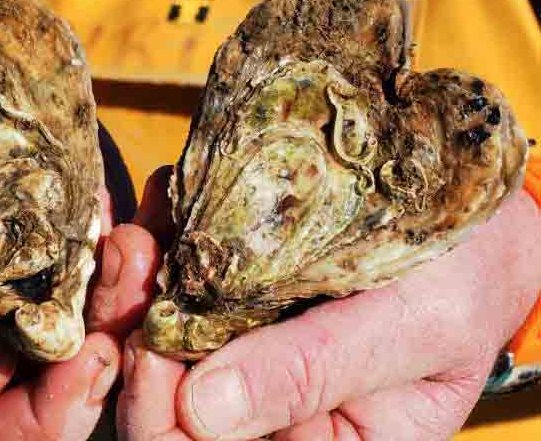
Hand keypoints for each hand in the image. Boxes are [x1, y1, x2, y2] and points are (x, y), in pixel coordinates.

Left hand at [116, 167, 540, 440]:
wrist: (479, 228)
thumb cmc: (466, 285)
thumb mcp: (410, 329)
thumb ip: (314, 372)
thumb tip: (202, 413)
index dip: (156, 410)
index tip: (147, 341)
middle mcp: (262, 407)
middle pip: (159, 397)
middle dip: (131, 329)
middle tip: (134, 252)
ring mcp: (240, 346)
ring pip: (154, 331)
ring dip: (137, 279)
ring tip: (148, 219)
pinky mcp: (233, 295)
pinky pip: (174, 280)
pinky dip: (163, 240)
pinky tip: (166, 197)